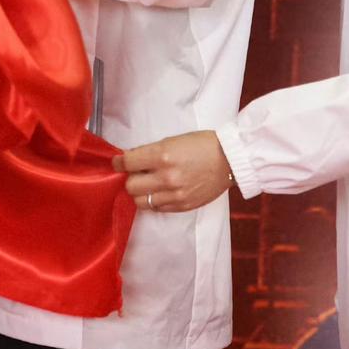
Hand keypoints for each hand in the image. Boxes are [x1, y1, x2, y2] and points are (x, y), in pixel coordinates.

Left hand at [114, 132, 232, 212]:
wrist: (230, 159)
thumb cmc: (202, 144)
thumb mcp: (173, 140)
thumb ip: (151, 152)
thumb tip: (131, 159)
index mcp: (163, 155)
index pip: (127, 162)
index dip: (119, 162)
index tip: (119, 162)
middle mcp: (166, 177)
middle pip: (130, 185)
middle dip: (130, 178)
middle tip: (137, 173)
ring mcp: (175, 194)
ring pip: (140, 201)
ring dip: (140, 192)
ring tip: (148, 185)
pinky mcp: (182, 206)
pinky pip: (156, 208)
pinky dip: (154, 200)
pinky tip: (161, 191)